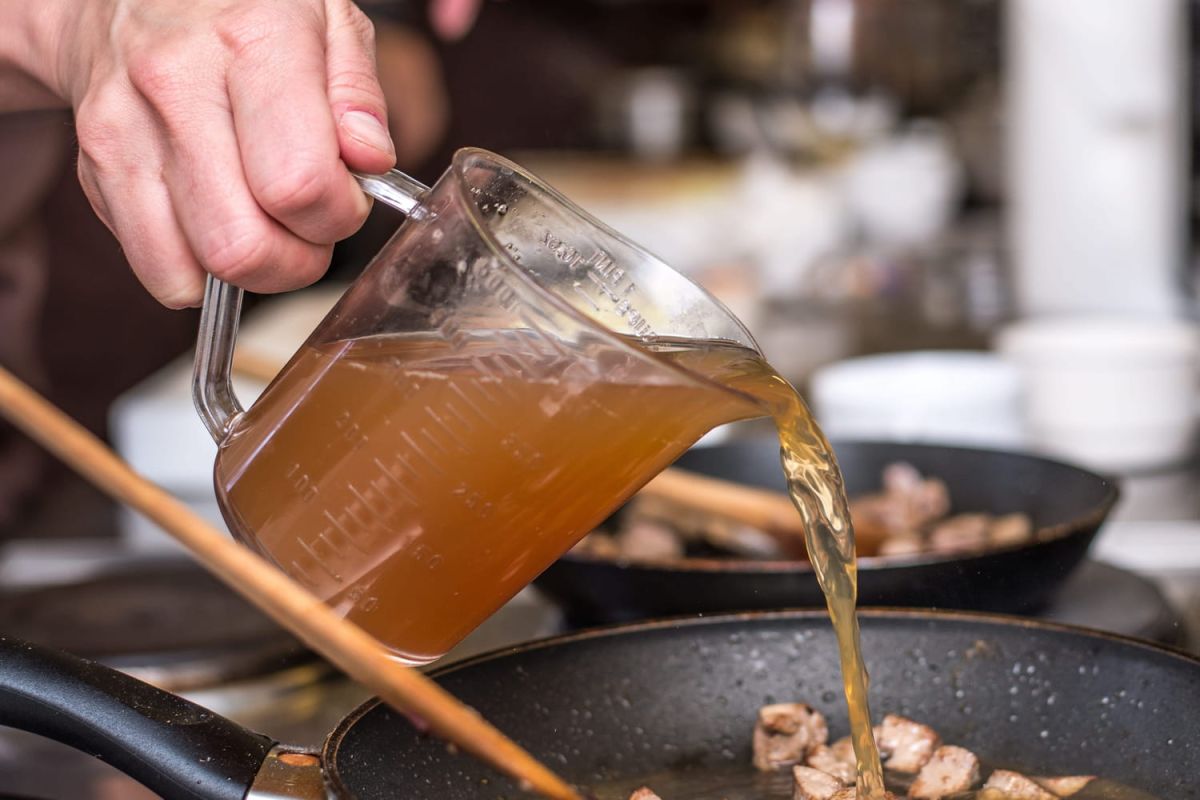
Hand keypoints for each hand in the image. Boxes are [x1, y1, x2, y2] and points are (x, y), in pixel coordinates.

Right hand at [41, 0, 394, 307]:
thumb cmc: (244, 14)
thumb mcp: (327, 19)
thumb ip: (359, 94)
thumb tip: (369, 160)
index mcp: (252, 42)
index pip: (299, 183)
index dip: (339, 213)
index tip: (345, 194)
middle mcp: (177, 85)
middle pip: (246, 245)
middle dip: (299, 258)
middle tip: (308, 222)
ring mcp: (124, 130)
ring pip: (200, 269)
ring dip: (253, 271)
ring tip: (266, 223)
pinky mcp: (95, 168)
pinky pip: (160, 271)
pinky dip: (201, 272)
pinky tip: (218, 226)